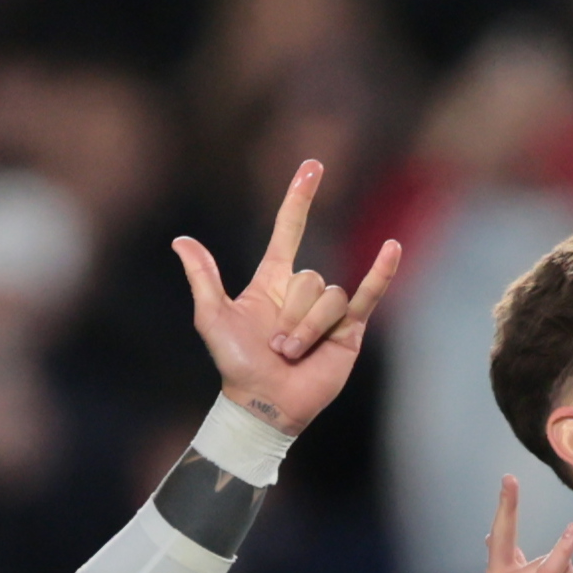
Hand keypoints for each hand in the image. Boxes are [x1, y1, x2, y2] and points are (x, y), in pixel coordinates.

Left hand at [172, 160, 400, 436]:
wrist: (264, 404)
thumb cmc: (236, 364)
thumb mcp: (213, 318)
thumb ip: (203, 278)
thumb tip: (181, 241)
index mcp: (272, 281)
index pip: (288, 230)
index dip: (299, 199)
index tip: (312, 168)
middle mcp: (302, 292)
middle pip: (310, 278)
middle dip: (292, 315)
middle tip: (276, 347)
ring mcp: (328, 311)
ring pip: (329, 297)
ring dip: (309, 329)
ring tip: (292, 355)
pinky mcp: (349, 331)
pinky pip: (367, 295)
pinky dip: (381, 273)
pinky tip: (392, 249)